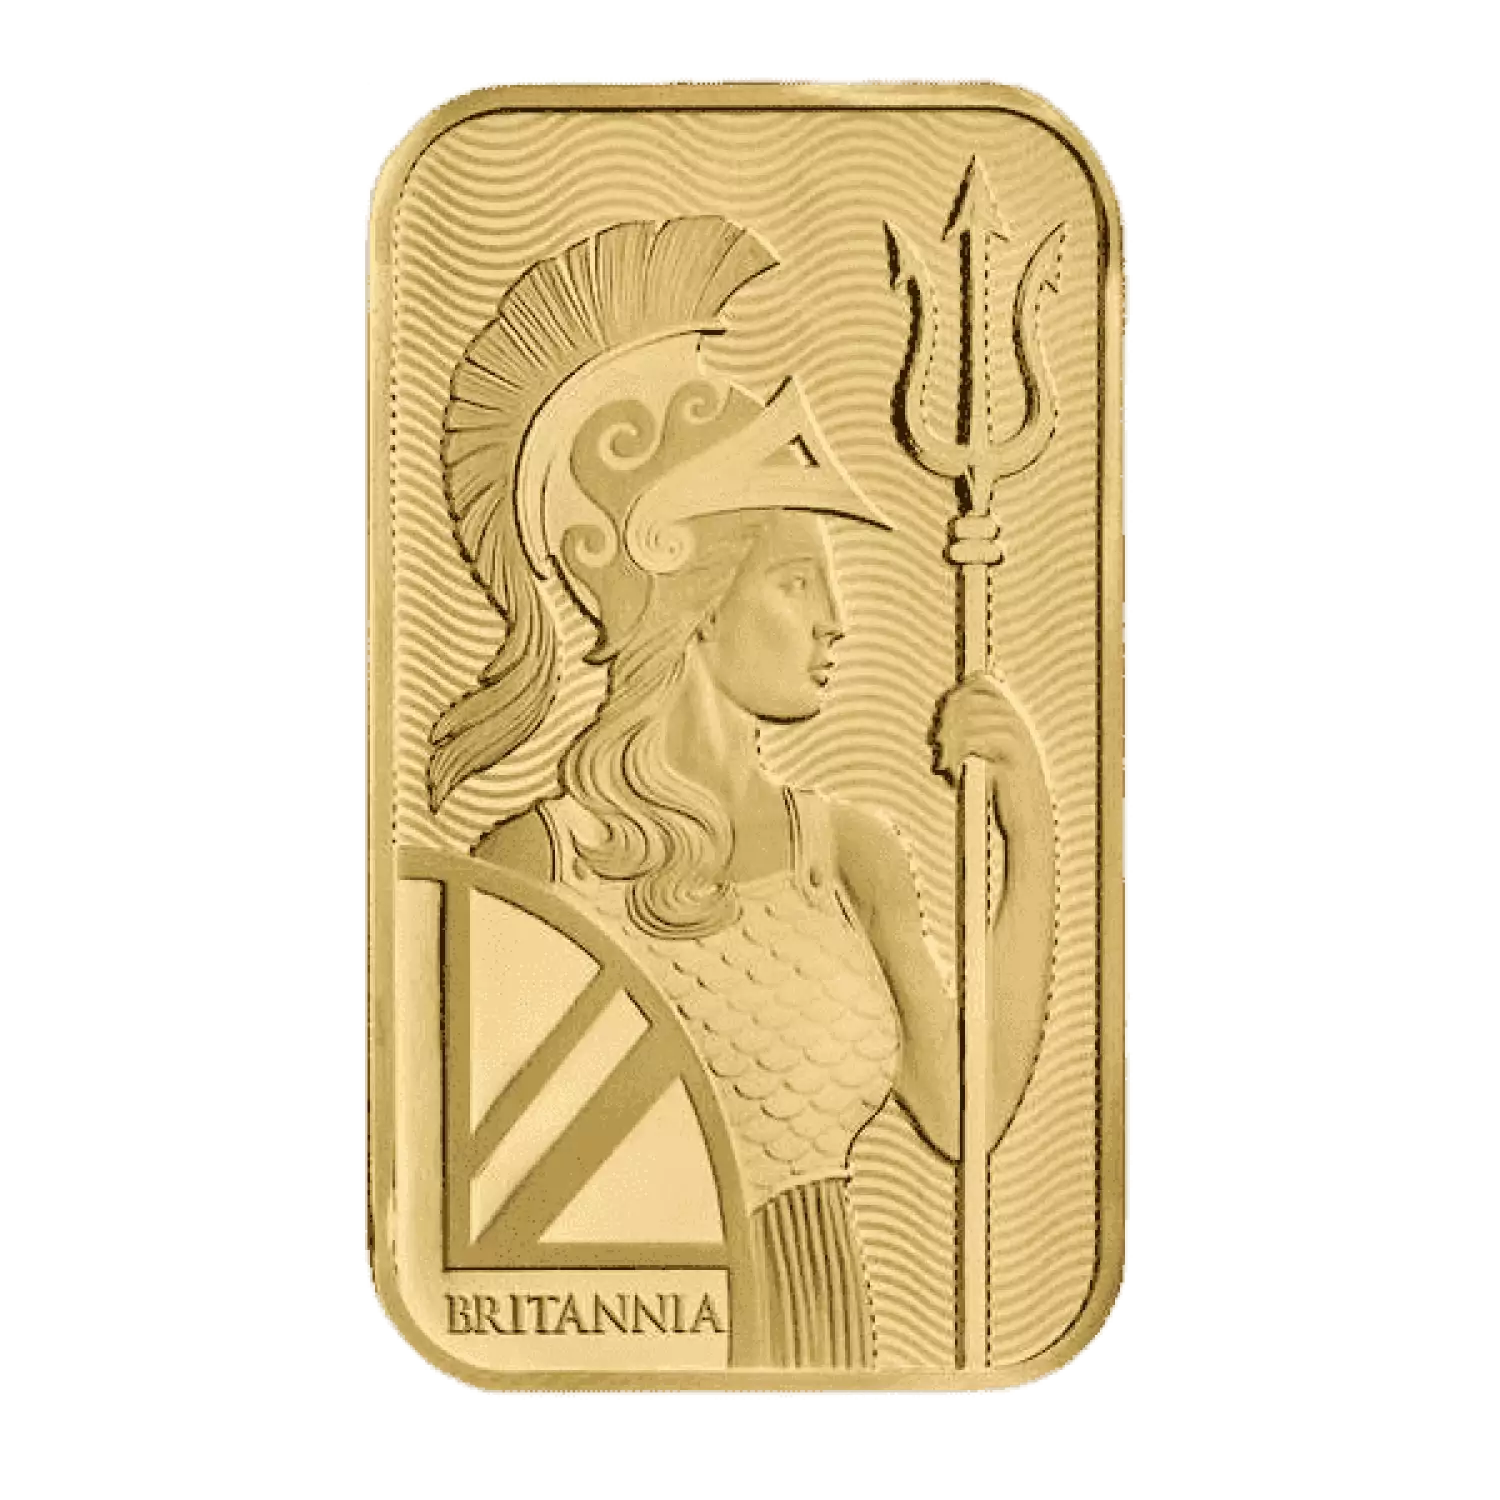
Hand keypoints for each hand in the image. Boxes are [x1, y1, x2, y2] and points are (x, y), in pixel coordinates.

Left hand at [932, 674, 1052, 843]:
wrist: (1027, 821)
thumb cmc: (998, 791)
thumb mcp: (979, 758)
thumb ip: (964, 736)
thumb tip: (937, 724)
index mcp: (1011, 716)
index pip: (982, 682)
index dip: (956, 695)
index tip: (940, 722)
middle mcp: (1017, 719)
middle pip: (972, 697)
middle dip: (947, 718)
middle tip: (936, 745)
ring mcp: (1020, 733)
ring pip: (971, 718)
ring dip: (949, 741)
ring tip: (943, 764)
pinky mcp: (1016, 752)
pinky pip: (977, 739)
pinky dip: (958, 756)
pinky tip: (953, 774)